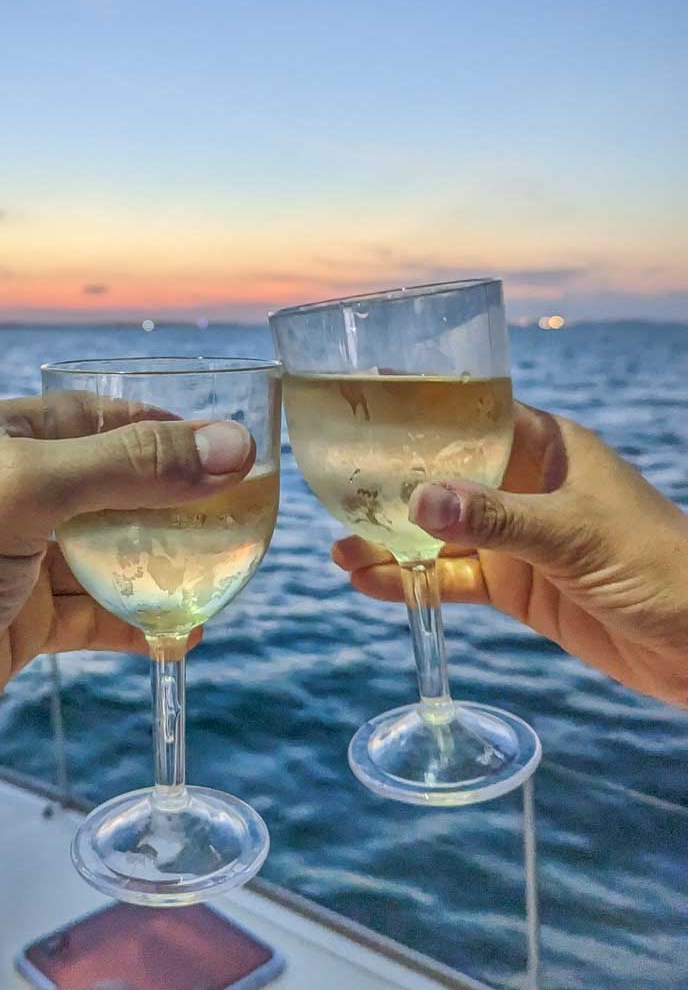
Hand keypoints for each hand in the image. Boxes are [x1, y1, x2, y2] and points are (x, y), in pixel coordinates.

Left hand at [0, 397, 253, 837]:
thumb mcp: (26, 494)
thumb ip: (129, 467)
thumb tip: (232, 447)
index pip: (103, 419)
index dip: (169, 432)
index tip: (232, 452)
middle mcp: (7, 493)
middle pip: (114, 487)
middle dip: (177, 504)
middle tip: (240, 521)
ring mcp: (15, 561)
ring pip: (110, 553)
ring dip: (163, 568)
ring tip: (222, 581)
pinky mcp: (19, 623)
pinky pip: (95, 613)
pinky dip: (138, 622)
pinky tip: (179, 637)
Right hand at [332, 403, 687, 706]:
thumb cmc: (660, 565)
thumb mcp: (574, 534)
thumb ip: (496, 518)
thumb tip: (419, 501)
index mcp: (547, 448)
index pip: (473, 413)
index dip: (421, 408)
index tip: (364, 402)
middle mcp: (525, 486)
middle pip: (445, 475)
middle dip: (391, 484)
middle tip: (334, 488)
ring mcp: (517, 539)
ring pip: (440, 533)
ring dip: (391, 541)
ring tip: (339, 548)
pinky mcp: (516, 586)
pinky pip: (453, 579)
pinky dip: (413, 582)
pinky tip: (371, 583)